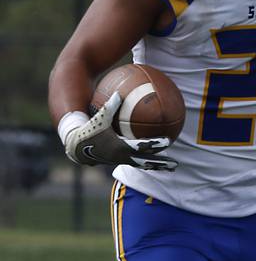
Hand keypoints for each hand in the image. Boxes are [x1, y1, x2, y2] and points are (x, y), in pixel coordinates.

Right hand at [63, 92, 177, 170]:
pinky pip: (138, 163)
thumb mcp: (99, 117)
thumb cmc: (89, 129)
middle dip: (160, 162)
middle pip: (145, 161)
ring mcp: (121, 162)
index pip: (140, 146)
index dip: (154, 144)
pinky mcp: (120, 162)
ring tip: (172, 168)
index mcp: (118, 147)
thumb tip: (119, 93)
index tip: (167, 141)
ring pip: (143, 165)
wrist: (76, 147)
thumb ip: (110, 106)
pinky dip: (149, 163)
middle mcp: (121, 157)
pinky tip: (159, 161)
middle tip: (174, 162)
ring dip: (157, 166)